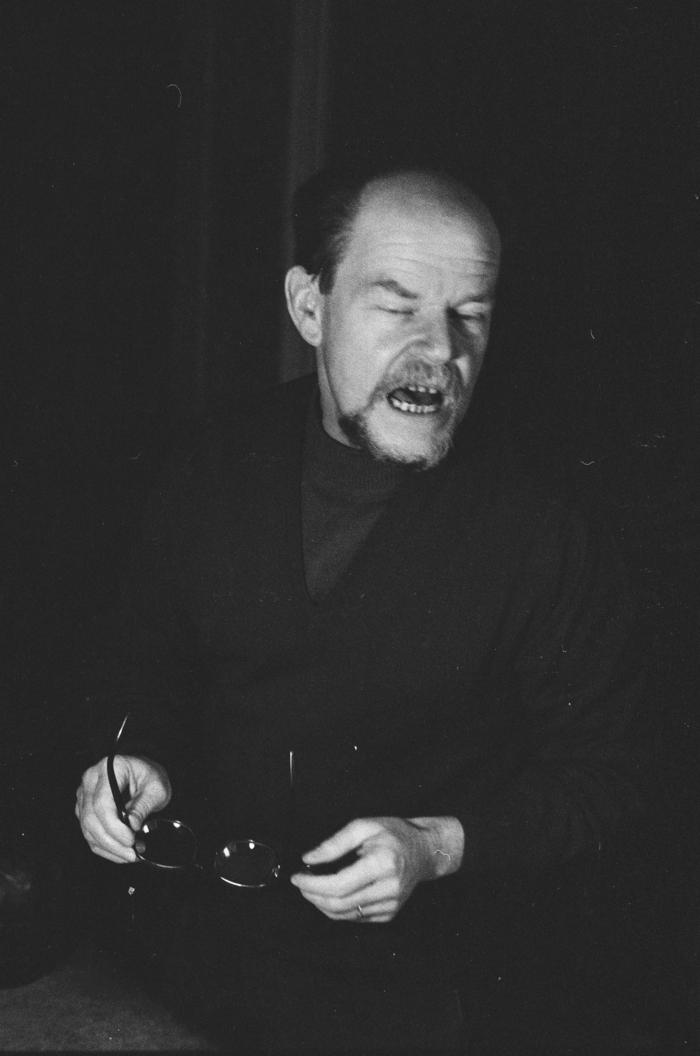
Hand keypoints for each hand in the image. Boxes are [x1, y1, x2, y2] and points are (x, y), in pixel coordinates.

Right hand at [75, 755, 170, 863]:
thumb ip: (144, 806)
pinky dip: (105, 848)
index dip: (114, 826)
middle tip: (133, 853)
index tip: (131, 840)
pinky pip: (89, 834)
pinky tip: (122, 853)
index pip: (102, 802)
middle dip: (112, 842)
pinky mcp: (84, 810)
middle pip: (91, 819)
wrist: (145, 775)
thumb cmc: (150, 777)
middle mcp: (91, 780)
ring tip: (131, 854)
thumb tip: (132, 825)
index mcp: (109, 768)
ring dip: (109, 848)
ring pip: (88, 830)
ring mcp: (84, 795)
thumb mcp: (156, 789)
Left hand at [290, 815, 463, 923]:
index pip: (339, 884)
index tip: (296, 877)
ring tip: (312, 888)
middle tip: (300, 883)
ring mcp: (391, 905)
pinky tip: (332, 894)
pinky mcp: (389, 914)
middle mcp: (389, 888)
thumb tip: (309, 858)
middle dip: (313, 896)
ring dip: (322, 904)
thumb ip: (335, 843)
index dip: (313, 884)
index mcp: (383, 864)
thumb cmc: (394, 834)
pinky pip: (355, 917)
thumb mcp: (364, 826)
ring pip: (345, 915)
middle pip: (339, 904)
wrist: (424, 851)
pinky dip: (338, 909)